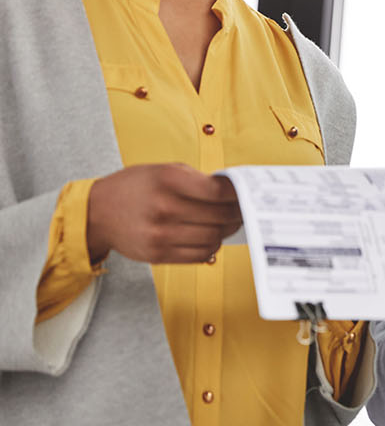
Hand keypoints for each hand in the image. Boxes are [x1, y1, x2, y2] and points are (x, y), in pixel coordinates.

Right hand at [86, 162, 240, 264]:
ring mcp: (160, 234)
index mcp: (168, 180)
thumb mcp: (163, 170)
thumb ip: (197, 179)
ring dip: (226, 231)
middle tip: (243, 210)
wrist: (96, 213)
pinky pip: (199, 255)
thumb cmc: (134, 188)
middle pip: (220, 217)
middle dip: (237, 213)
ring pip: (213, 238)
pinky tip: (209, 236)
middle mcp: (164, 207)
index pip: (219, 192)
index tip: (247, 193)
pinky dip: (211, 246)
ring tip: (228, 223)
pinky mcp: (157, 254)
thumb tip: (232, 191)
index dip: (239, 194)